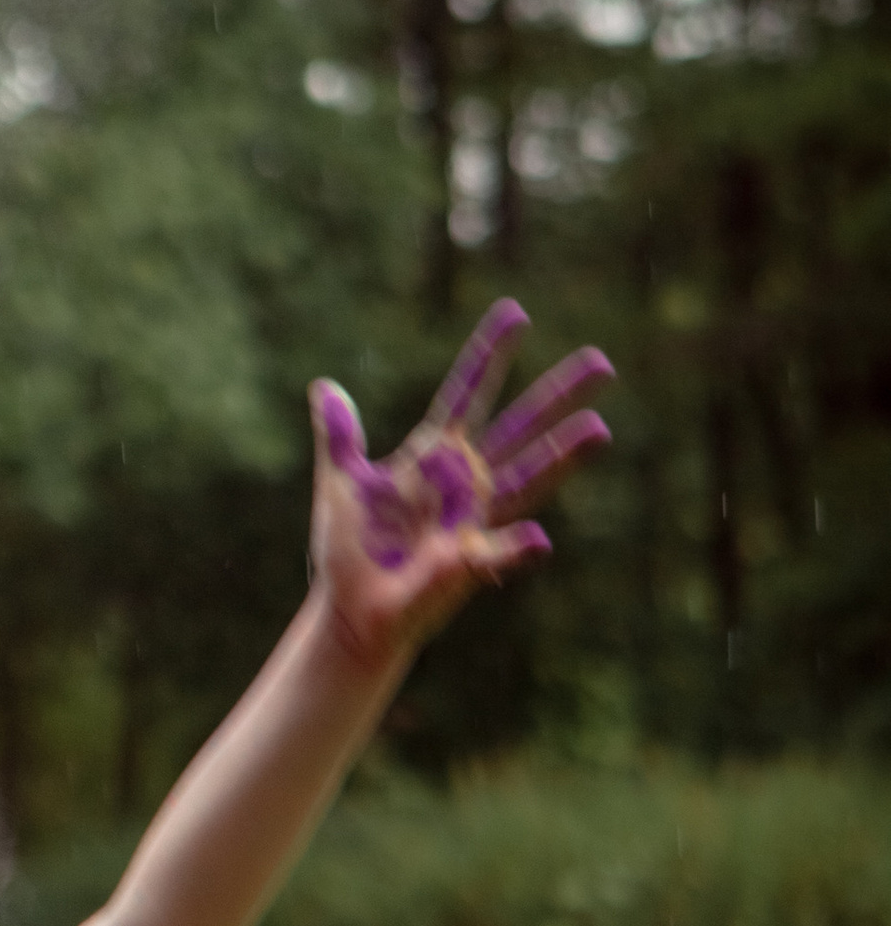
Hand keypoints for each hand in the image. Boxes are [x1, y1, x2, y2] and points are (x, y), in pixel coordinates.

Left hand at [309, 301, 611, 675]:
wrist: (349, 611)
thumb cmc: (348, 551)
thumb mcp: (340, 484)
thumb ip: (341, 437)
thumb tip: (325, 387)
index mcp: (435, 456)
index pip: (468, 394)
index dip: (490, 355)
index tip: (518, 313)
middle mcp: (465, 483)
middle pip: (519, 429)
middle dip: (557, 397)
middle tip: (602, 362)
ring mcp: (473, 521)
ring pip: (528, 481)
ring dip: (562, 458)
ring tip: (600, 429)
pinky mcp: (468, 565)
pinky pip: (500, 554)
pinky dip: (518, 548)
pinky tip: (540, 540)